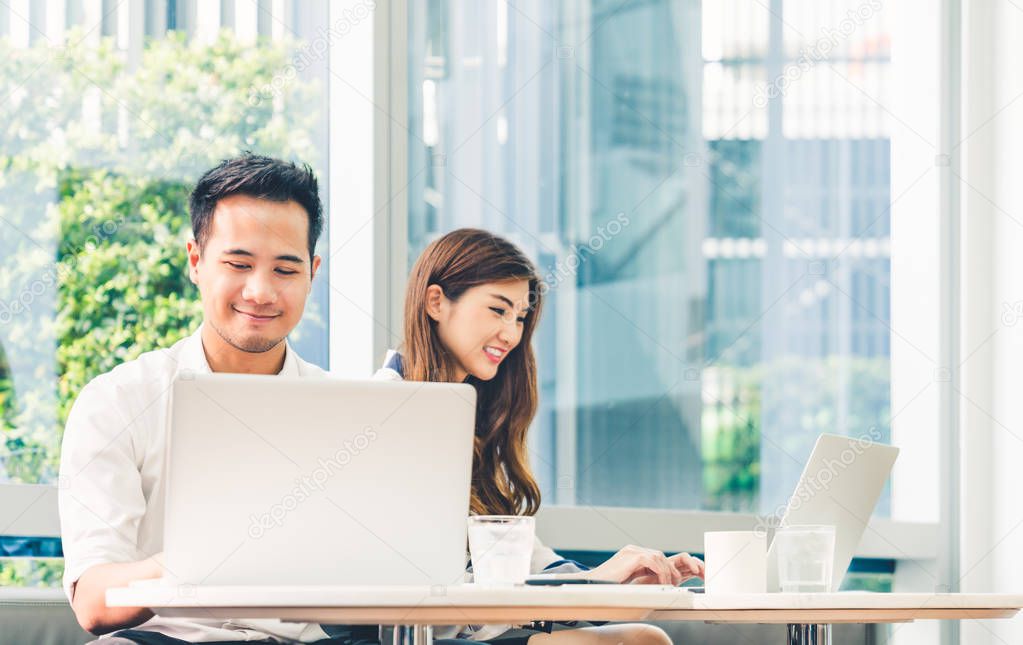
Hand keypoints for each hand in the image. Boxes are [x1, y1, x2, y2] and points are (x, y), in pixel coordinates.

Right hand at [585, 545, 699, 584]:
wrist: (592, 583)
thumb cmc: (607, 585)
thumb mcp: (627, 579)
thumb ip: (639, 577)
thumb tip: (655, 584)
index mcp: (632, 555)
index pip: (655, 557)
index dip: (665, 569)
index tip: (671, 581)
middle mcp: (632, 550)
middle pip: (659, 555)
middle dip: (669, 569)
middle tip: (675, 583)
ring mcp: (631, 551)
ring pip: (658, 556)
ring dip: (666, 571)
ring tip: (669, 584)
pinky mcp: (631, 556)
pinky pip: (653, 561)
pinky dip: (660, 572)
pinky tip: (661, 583)